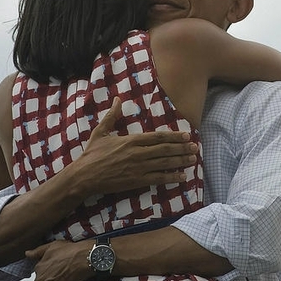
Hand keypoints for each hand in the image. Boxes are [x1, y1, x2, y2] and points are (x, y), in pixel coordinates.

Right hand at [79, 97, 198, 195]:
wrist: (85, 175)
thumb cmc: (92, 154)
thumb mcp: (101, 132)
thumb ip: (112, 116)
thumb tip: (117, 99)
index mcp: (131, 140)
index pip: (157, 136)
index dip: (174, 136)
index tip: (186, 135)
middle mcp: (138, 153)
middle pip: (165, 149)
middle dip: (182, 148)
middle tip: (195, 147)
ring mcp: (138, 167)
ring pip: (164, 163)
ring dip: (180, 161)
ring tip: (193, 159)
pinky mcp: (137, 181)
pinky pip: (158, 178)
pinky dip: (171, 177)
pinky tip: (182, 176)